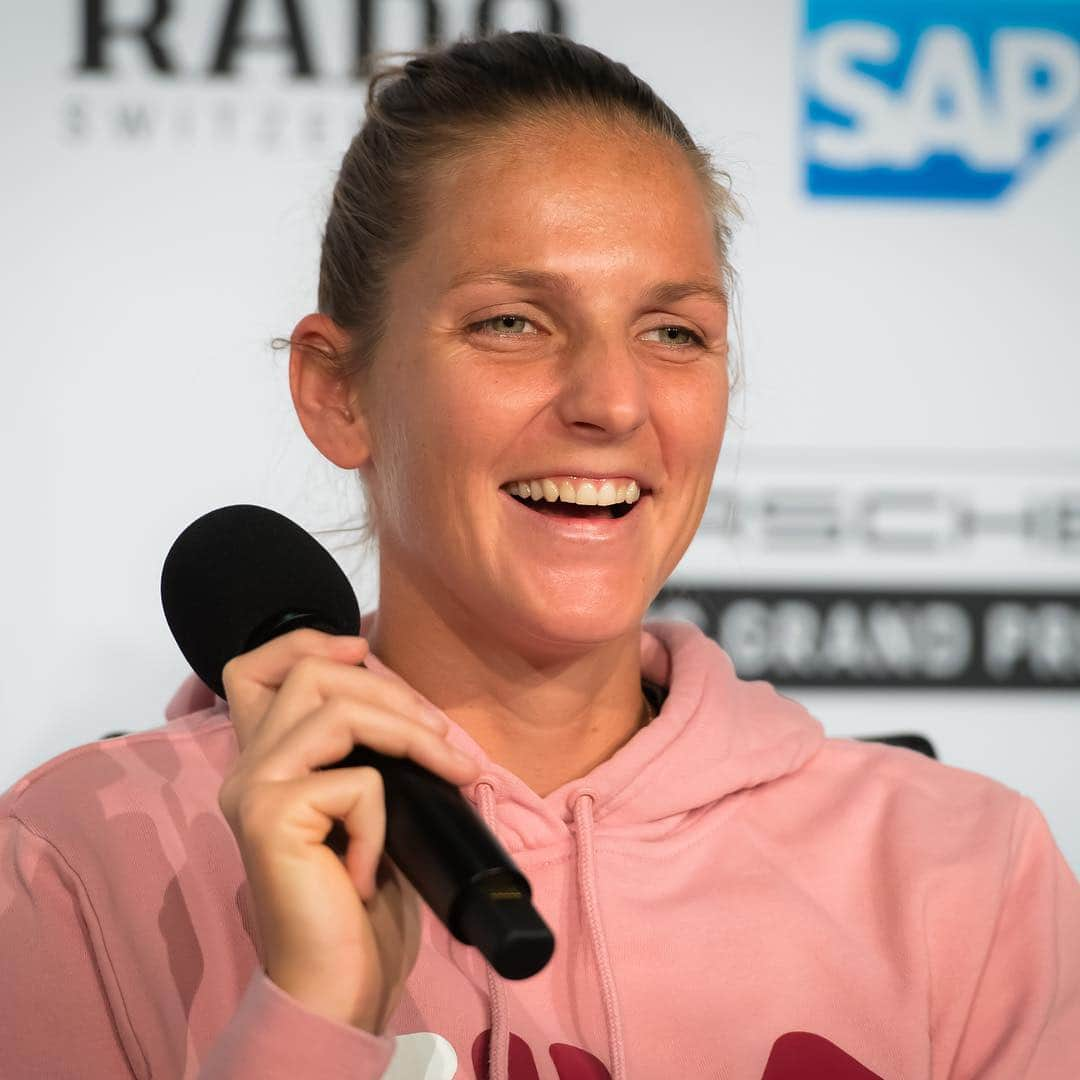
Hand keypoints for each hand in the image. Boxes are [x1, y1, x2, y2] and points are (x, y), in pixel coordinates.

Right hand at [217, 629, 479, 1032]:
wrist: (337, 982)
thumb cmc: (362, 900)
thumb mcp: (368, 808)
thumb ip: (363, 755)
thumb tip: (410, 707)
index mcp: (267, 762)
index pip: (253, 670)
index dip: (307, 642)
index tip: (361, 652)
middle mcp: (247, 769)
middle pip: (310, 674)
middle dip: (392, 692)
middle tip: (443, 740)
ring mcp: (252, 790)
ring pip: (334, 709)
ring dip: (409, 733)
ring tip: (449, 772)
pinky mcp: (270, 818)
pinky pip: (355, 781)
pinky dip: (384, 818)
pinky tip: (377, 868)